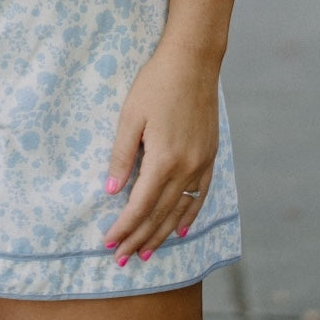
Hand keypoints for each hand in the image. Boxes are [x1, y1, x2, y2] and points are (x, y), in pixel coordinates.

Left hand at [102, 40, 219, 264]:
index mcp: (163, 160)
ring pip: (180, 211)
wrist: (193, 61)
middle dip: (139, 238)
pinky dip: (189, 216)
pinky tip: (181, 229)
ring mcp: (201, 164)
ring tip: (145, 253)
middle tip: (121, 258)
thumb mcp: (131, 116)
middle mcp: (186, 168)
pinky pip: (200, 195)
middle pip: (160, 215)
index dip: (124, 227)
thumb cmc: (156, 84)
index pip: (140, 206)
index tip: (109, 243)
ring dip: (162, 235)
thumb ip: (122, 156)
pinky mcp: (210, 156)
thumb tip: (111, 191)